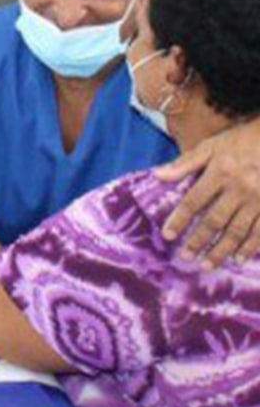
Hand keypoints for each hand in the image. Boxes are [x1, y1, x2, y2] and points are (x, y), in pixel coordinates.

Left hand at [154, 118, 259, 266]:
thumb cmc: (241, 141)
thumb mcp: (211, 146)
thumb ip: (185, 163)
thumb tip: (157, 176)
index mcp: (220, 173)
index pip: (194, 201)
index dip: (179, 220)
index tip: (168, 235)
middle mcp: (239, 188)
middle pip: (214, 221)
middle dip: (198, 241)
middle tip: (186, 257)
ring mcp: (258, 199)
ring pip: (237, 231)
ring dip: (221, 250)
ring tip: (207, 265)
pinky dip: (250, 247)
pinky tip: (238, 259)